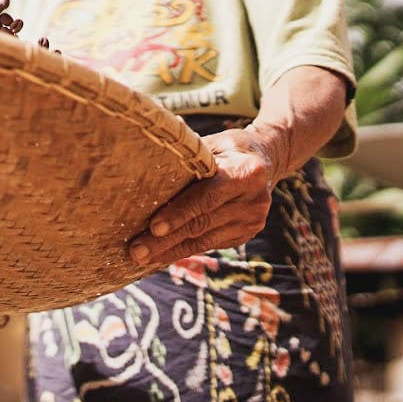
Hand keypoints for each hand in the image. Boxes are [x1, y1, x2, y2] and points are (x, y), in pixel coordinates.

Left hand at [127, 126, 283, 265]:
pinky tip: (162, 254)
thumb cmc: (229, 147)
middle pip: (202, 224)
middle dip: (166, 240)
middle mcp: (254, 201)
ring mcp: (252, 221)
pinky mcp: (246, 234)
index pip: (207, 197)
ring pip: (204, 241)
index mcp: (247, 173)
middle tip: (136, 252)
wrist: (266, 160)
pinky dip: (185, 250)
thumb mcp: (214, 143)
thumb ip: (190, 158)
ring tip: (141, 257)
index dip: (179, 213)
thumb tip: (147, 165)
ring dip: (170, 251)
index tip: (153, 227)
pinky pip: (209, 244)